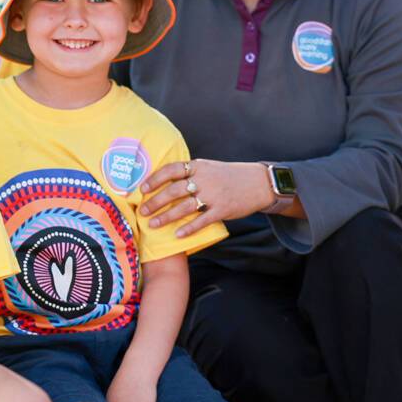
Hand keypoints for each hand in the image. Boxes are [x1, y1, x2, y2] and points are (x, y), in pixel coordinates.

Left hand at [138, 159, 273, 237]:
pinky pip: (202, 220)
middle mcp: (204, 179)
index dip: (155, 179)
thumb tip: (165, 180)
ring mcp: (214, 195)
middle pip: (174, 190)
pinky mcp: (223, 209)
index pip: (171, 170)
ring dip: (166, 217)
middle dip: (155, 201)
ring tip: (153, 225)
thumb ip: (190, 172)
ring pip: (184, 207)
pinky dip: (189, 228)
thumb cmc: (229, 176)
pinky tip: (178, 235)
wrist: (259, 183)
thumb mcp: (209, 167)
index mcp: (198, 166)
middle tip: (142, 211)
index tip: (143, 189)